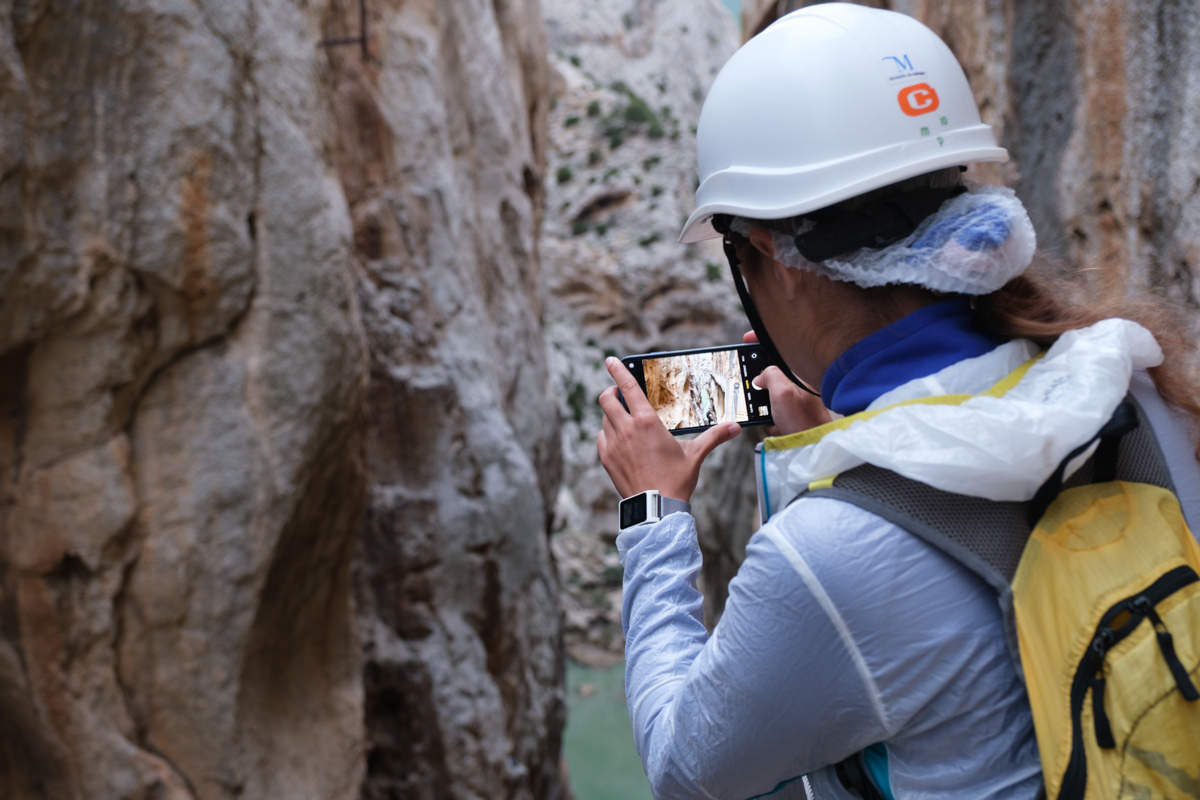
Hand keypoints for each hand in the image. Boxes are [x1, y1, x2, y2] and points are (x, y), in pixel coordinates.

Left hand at [596, 357, 740, 500]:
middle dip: (611, 391)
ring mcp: (613, 444)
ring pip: (604, 418)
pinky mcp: (606, 458)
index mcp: (646, 422)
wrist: (656, 509)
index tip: (611, 360)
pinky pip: (602, 437)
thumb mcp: (695, 455)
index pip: (627, 387)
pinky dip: (608, 433)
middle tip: (619, 393)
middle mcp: (626, 429)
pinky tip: (619, 438)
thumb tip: (735, 427)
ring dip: (612, 414)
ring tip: (624, 419)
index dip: (618, 370)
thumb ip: (714, 437)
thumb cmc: (675, 480)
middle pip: (607, 399)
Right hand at [743, 331, 830, 435]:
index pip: (780, 348)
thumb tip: (760, 377)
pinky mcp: (793, 412)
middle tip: (753, 387)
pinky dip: (770, 417)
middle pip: (772, 370)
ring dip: (763, 404)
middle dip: (760, 381)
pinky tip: (775, 425)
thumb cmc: (804, 420)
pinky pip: (774, 409)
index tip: (746, 339)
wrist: (812, 447)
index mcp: (800, 372)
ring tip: (768, 414)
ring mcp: (797, 397)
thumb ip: (769, 375)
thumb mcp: (782, 391)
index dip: (762, 340)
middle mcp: (800, 381)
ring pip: (771, 392)